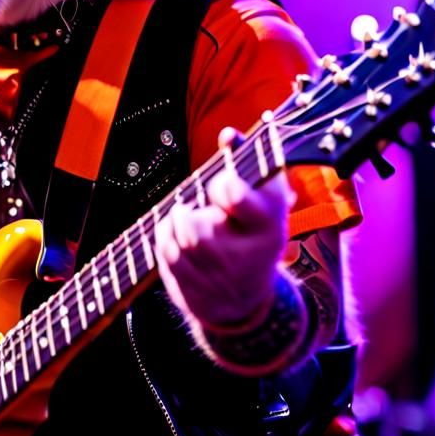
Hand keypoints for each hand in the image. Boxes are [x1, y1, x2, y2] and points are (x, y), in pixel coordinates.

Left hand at [154, 127, 293, 327]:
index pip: (233, 195)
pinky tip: (177, 235)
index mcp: (269, 224)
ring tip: (191, 219)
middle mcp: (246, 255)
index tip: (222, 185)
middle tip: (204, 207)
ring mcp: (218, 277)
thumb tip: (227, 135)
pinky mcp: (194, 289)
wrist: (247, 300)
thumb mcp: (262, 201)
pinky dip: (166, 236)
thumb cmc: (253, 233)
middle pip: (199, 222)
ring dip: (179, 220)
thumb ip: (246, 162)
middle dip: (195, 209)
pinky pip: (165, 251)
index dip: (222, 185)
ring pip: (180, 234)